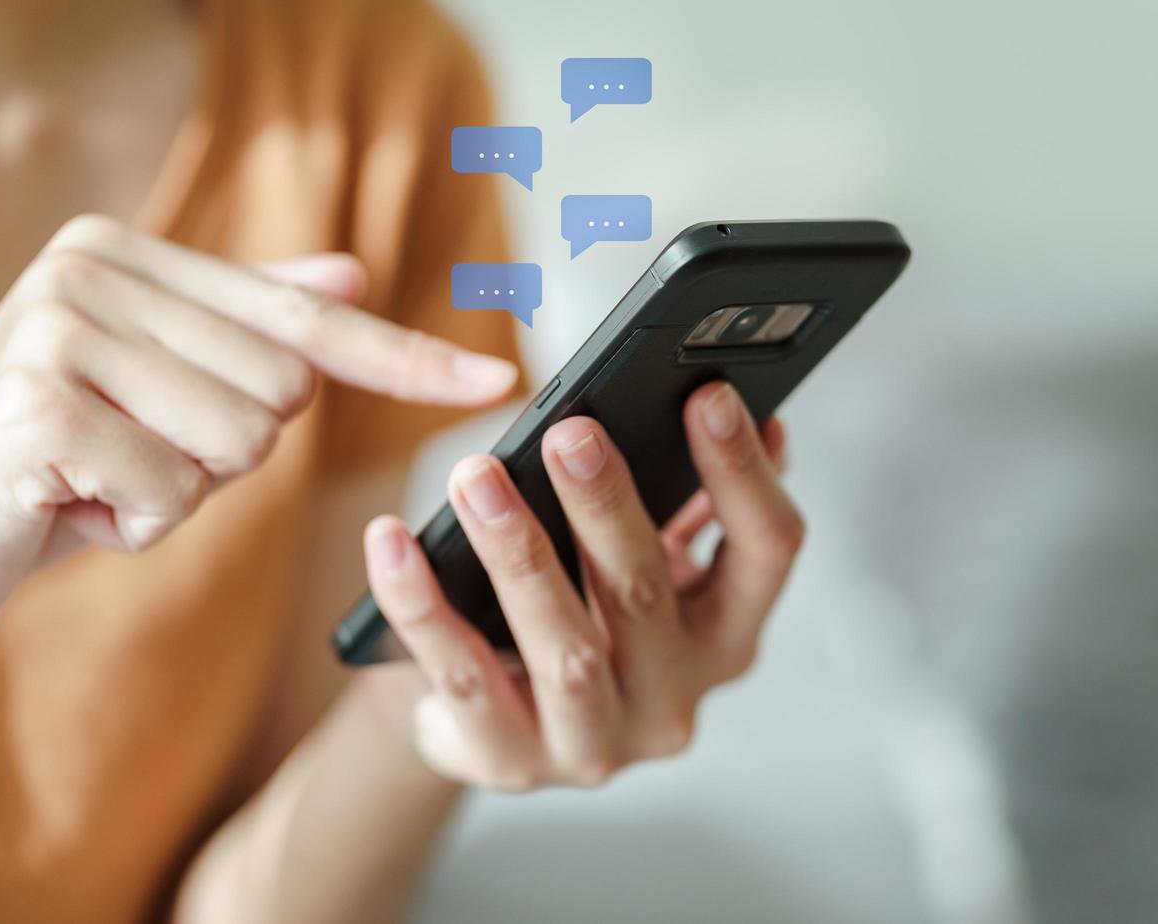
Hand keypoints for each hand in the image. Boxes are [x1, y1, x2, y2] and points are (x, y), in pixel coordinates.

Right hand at [0, 215, 516, 648]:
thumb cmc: (52, 454)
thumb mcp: (157, 383)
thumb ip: (249, 323)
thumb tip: (352, 270)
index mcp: (130, 255)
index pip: (309, 320)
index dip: (410, 359)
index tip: (499, 383)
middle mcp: (91, 272)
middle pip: (280, 394)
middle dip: (218, 453)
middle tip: (127, 451)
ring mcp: (56, 333)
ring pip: (235, 447)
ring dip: (175, 491)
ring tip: (94, 476)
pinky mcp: (38, 410)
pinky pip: (169, 494)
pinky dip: (130, 527)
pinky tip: (64, 505)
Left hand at [364, 381, 801, 789]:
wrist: (499, 716)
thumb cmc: (585, 611)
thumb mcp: (652, 556)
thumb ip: (691, 494)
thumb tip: (732, 402)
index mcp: (727, 633)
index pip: (766, 550)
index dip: (743, 472)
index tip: (709, 394)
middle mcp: (676, 698)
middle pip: (648, 595)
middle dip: (606, 506)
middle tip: (570, 431)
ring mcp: (597, 744)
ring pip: (562, 647)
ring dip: (517, 553)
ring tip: (476, 477)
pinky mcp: (512, 764)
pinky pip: (461, 678)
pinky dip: (421, 606)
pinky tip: (391, 542)